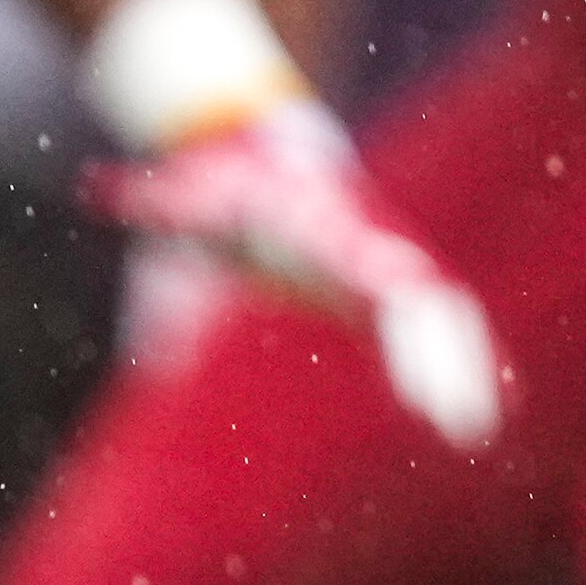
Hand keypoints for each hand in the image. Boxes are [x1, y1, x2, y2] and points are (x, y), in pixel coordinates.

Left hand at [90, 107, 502, 448]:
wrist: (270, 155)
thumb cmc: (222, 185)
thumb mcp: (190, 196)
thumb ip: (155, 197)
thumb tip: (99, 186)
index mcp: (322, 224)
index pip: (359, 248)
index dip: (382, 270)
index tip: (404, 293)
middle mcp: (371, 247)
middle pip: (418, 297)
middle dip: (437, 350)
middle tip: (448, 410)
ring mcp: (390, 267)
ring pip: (442, 319)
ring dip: (459, 371)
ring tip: (476, 428)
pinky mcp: (393, 293)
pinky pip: (439, 332)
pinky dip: (462, 366)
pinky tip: (486, 408)